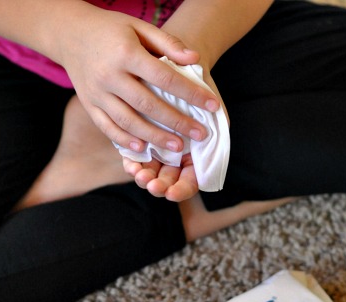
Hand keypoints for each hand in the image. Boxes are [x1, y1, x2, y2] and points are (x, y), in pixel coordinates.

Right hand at [56, 8, 219, 154]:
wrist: (69, 32)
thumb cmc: (111, 29)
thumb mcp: (139, 26)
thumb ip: (168, 43)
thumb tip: (195, 60)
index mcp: (126, 54)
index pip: (165, 78)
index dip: (191, 93)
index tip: (213, 105)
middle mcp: (109, 76)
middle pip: (148, 105)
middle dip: (177, 122)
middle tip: (200, 135)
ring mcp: (96, 93)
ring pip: (128, 121)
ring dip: (155, 137)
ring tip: (178, 148)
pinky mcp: (88, 104)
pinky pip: (107, 127)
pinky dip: (125, 140)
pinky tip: (143, 149)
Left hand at [121, 71, 227, 201]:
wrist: (181, 63)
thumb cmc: (201, 86)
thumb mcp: (213, 107)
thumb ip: (215, 130)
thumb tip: (205, 147)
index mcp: (198, 153)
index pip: (191, 181)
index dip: (183, 190)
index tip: (172, 193)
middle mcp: (178, 155)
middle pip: (169, 180)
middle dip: (160, 186)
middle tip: (153, 186)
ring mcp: (159, 147)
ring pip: (151, 171)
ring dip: (145, 177)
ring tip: (139, 176)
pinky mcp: (142, 136)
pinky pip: (136, 156)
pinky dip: (133, 162)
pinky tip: (130, 164)